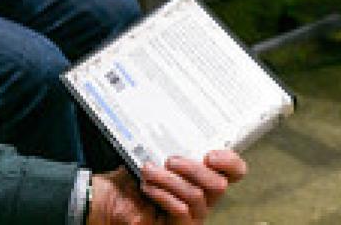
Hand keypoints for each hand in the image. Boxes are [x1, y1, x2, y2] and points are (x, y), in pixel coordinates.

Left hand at [89, 151, 246, 223]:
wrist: (107, 200)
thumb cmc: (130, 178)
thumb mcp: (153, 154)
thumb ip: (170, 145)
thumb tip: (180, 125)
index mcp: (202, 176)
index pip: (234, 171)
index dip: (231, 163)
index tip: (211, 154)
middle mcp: (203, 197)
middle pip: (220, 185)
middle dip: (195, 169)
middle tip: (172, 160)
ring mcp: (192, 216)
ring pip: (197, 196)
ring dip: (170, 180)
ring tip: (149, 171)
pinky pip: (181, 211)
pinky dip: (163, 195)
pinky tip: (148, 187)